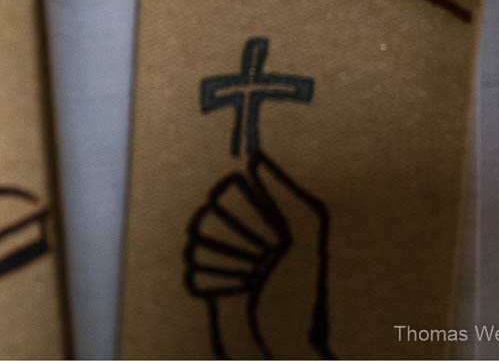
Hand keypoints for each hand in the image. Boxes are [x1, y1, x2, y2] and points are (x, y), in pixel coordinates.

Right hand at [184, 152, 331, 358]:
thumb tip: (253, 157)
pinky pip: (191, 273)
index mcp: (263, 215)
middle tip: (264, 263)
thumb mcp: (307, 236)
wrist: (290, 345)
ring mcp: (223, 259)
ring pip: (194, 246)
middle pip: (205, 220)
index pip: (225, 194)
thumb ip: (283, 194)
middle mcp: (240, 233)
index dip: (247, 216)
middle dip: (236, 245)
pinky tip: (239, 294)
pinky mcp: (209, 284)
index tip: (274, 237)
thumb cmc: (305, 292)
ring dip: (226, 267)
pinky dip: (214, 285)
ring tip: (252, 281)